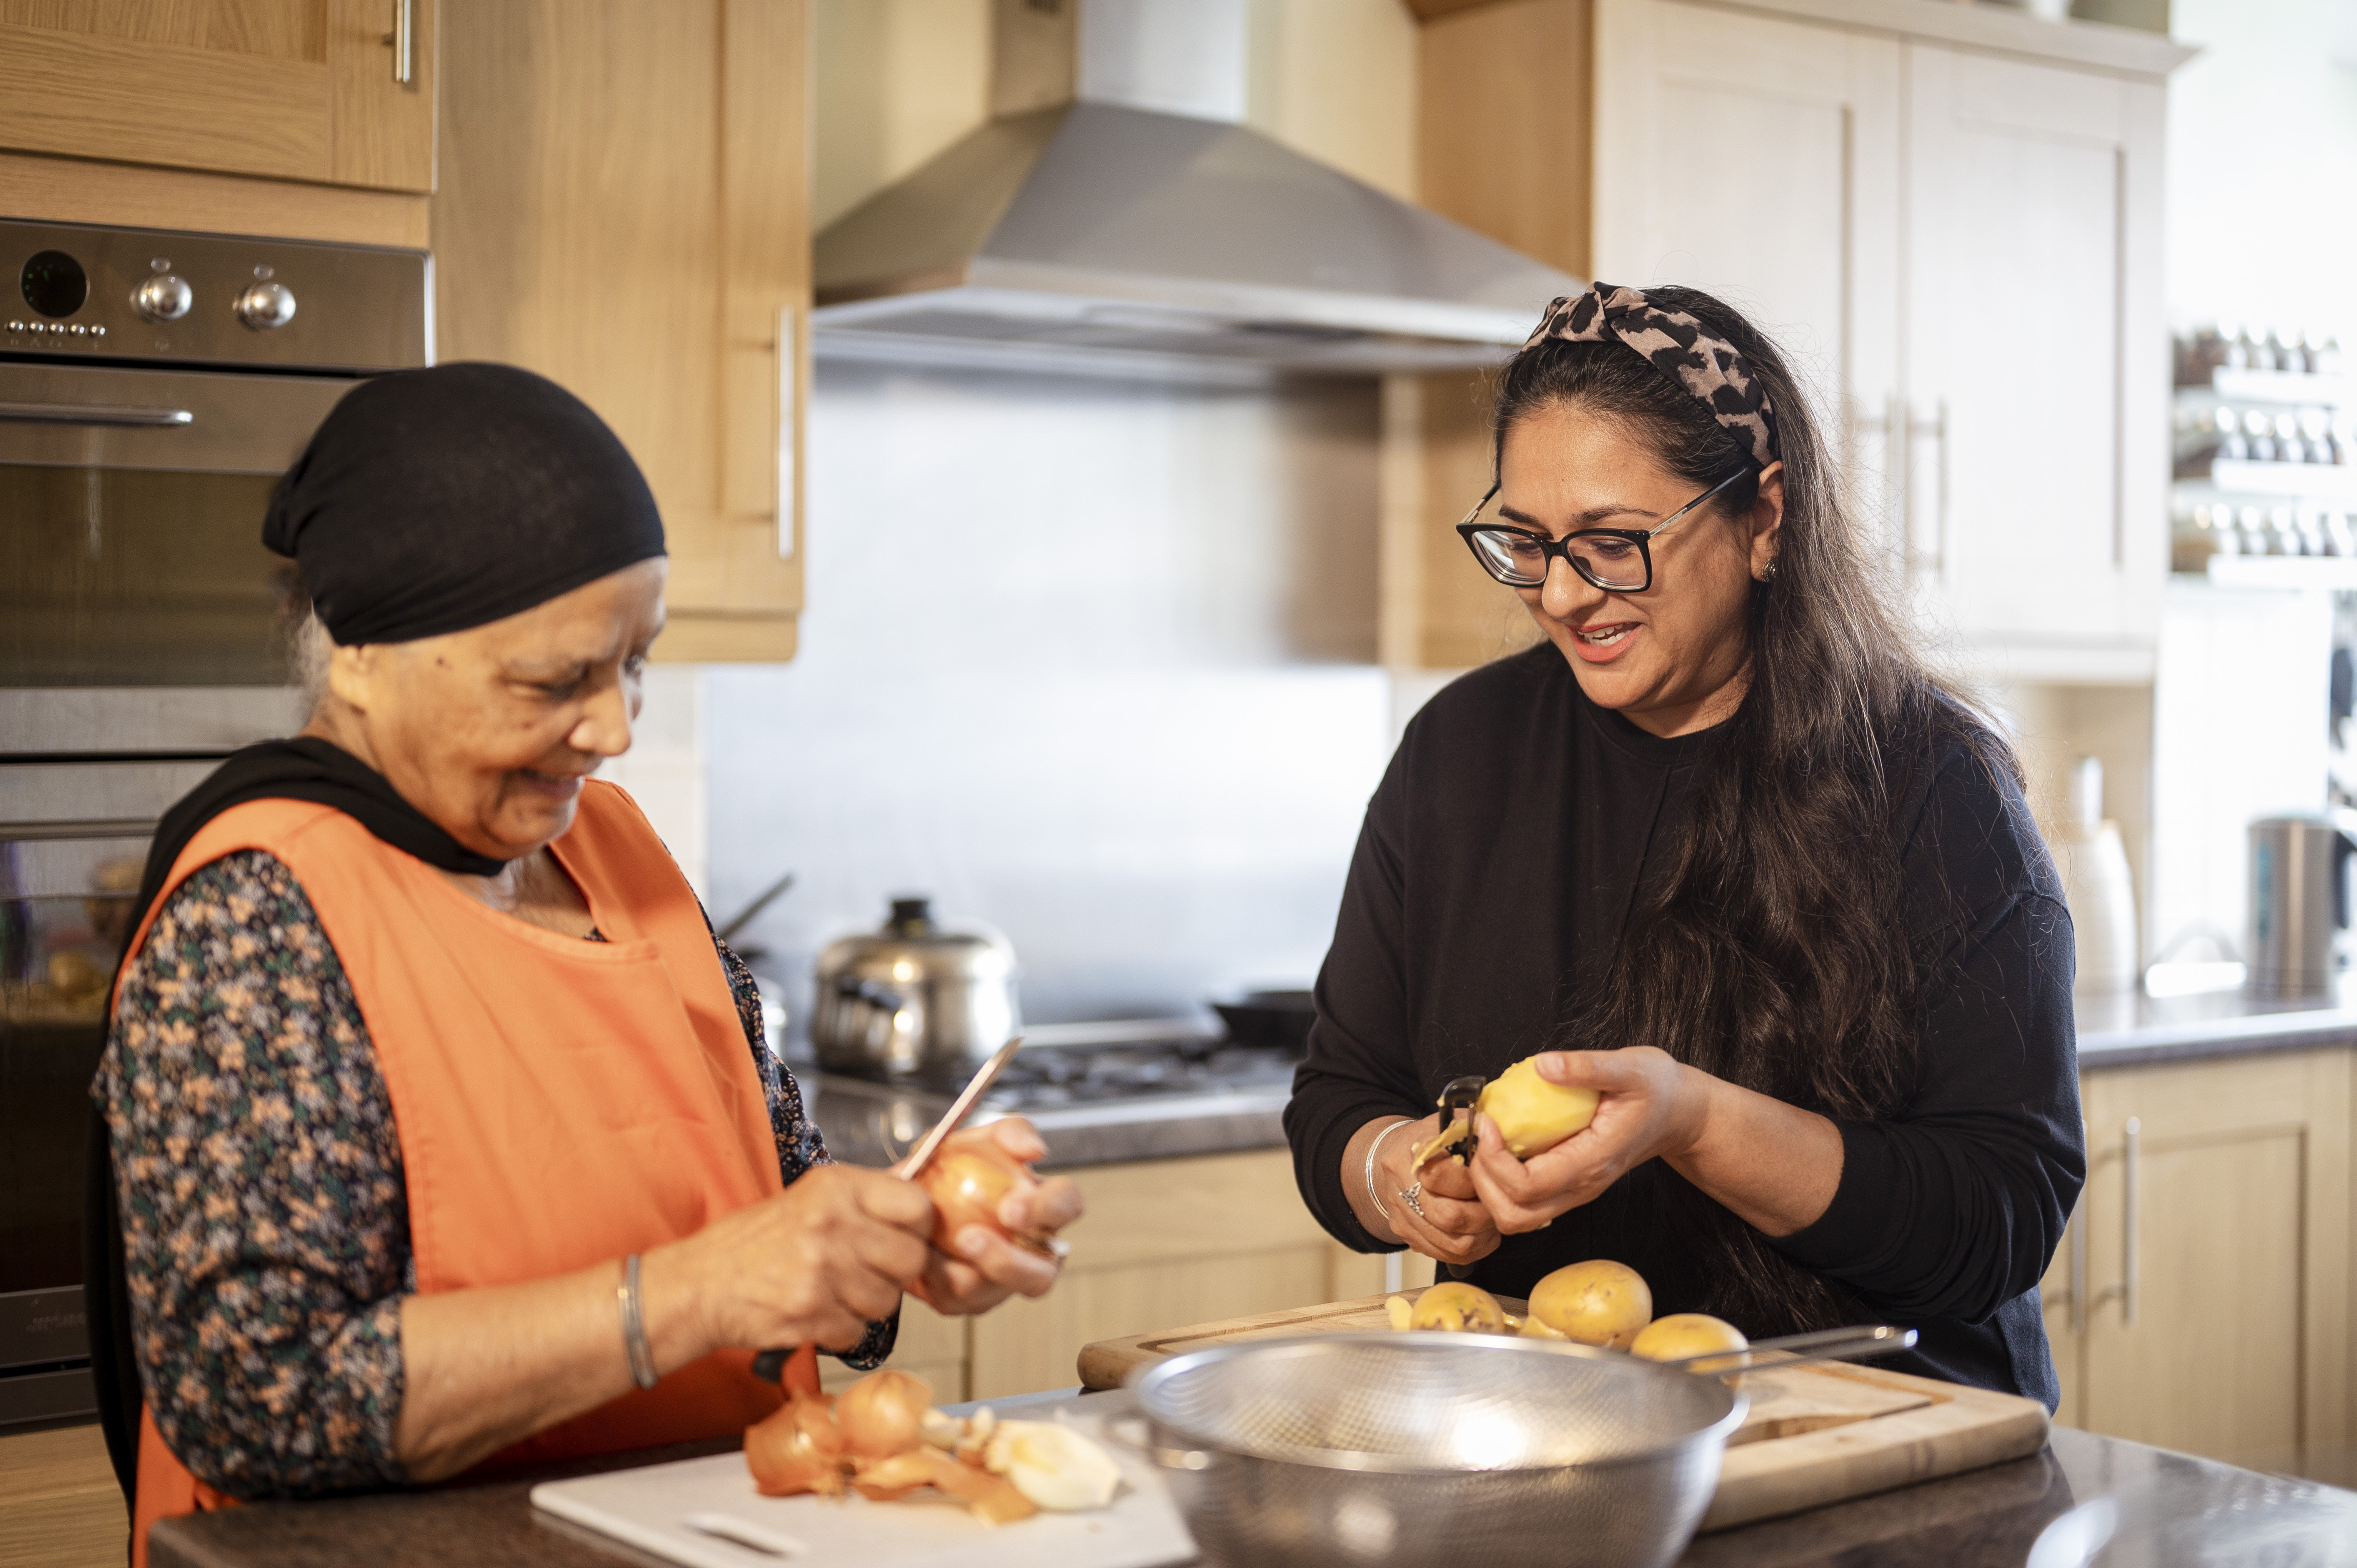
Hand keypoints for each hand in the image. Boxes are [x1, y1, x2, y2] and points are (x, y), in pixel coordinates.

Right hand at [649, 1162, 932, 1355]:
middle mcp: (832, 1223)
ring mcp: (822, 1270)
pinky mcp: (810, 1313)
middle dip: (896, 1272)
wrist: (700, 1284)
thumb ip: (865, 1198)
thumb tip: (919, 1189)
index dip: (919, 1227)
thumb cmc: (757, 1241)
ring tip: (834, 1290)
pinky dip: (842, 1330)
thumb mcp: (811, 1198)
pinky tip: (817, 1312)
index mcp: (837, 1187)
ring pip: (888, 1300)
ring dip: (867, 1303)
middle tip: (868, 1271)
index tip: (905, 1235)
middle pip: (911, 1258)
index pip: (917, 1205)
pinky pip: (858, 1331)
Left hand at [909, 1120, 1084, 1316]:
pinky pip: (961, 1300)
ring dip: (968, 1273)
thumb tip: (1034, 1149)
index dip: (1047, 1210)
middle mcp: (1032, 1250)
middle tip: (970, 1238)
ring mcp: (1004, 1281)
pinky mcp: (972, 1300)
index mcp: (1041, 1206)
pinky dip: (938, 1278)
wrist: (900, 1203)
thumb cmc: (947, 1169)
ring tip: (938, 1247)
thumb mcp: (972, 1139)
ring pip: (1001, 1292)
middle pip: (1044, 1271)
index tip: (1010, 1207)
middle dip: (1010, 1260)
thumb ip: (1008, 1133)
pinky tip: (922, 1258)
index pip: (1068, 1205)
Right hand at [1377, 1112, 1501, 1267]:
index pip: (1448, 1176)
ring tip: (1492, 1220)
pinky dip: (1473, 1249)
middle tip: (1499, 1206)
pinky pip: (1447, 1255)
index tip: (1495, 1180)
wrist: (1400, 1154)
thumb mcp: (1458, 1125)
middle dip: (1484, 1215)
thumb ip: (1480, 1131)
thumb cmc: (1439, 1139)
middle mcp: (1402, 1185)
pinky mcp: (1406, 1235)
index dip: (1478, 1182)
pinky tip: (1481, 1233)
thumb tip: (1501, 1141)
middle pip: (1450, 1216)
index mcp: (1417, 1152)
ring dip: (1482, 1236)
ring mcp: (1402, 1214)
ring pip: (1452, 1243)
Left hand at [1464, 1047, 1709, 1233]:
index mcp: (1592, 1163)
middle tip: (1477, 1135)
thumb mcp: (1629, 1067)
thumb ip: (1587, 1067)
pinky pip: (1524, 1202)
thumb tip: (1544, 1065)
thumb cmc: (1656, 1089)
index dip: (1494, 1160)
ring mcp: (1575, 1191)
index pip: (1527, 1186)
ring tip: (1483, 1143)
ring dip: (1488, 1187)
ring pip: (1516, 1217)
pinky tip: (1497, 1146)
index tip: (1485, 1122)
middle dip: (1483, 1180)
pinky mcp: (1569, 1185)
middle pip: (1514, 1215)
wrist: (1679, 1113)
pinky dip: (1500, 1184)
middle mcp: (1582, 1187)